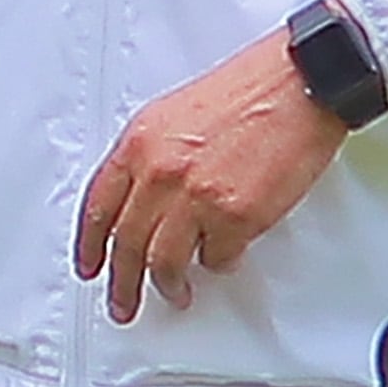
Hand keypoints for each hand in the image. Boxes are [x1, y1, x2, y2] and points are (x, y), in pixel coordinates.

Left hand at [72, 28, 351, 322]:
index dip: (89, 245)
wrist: (298, 84)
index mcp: (139, 144)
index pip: (98, 207)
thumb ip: (150, 157)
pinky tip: (221, 259)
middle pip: (127, 244)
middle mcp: (160, 173)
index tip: (90, 267)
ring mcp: (196, 198)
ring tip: (173, 294)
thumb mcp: (172, 114)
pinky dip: (217, 264)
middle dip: (122, 283)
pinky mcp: (236, 217)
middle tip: (122, 303)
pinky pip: (216, 258)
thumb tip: (139, 199)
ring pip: (164, 262)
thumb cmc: (247, 91)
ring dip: (167, 286)